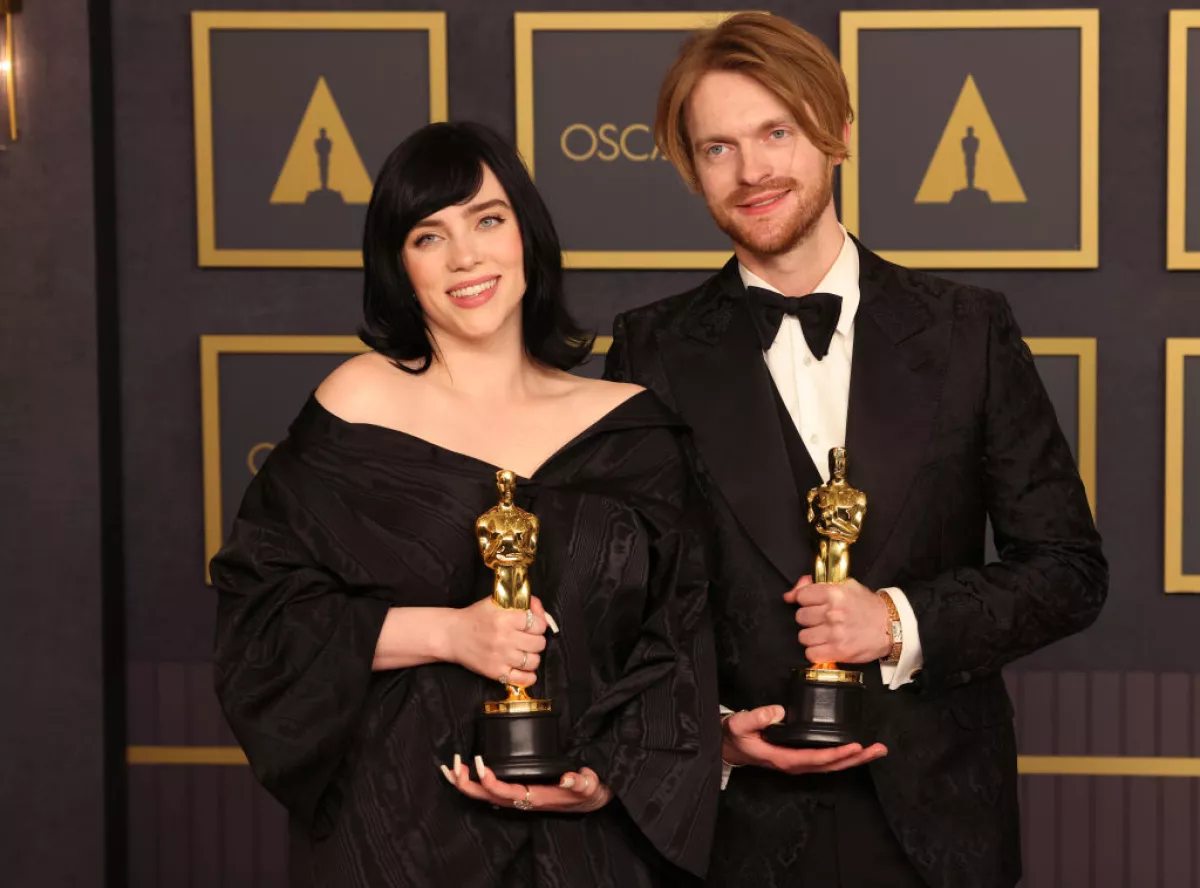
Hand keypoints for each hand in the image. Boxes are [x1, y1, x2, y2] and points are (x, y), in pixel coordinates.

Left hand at [441, 754, 611, 812]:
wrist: (591, 801)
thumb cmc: (588, 792)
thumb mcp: (590, 786)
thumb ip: (582, 782)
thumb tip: (569, 778)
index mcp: (535, 797)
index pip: (504, 792)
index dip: (489, 781)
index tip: (480, 763)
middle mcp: (522, 801)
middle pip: (486, 797)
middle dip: (466, 784)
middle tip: (454, 764)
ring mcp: (518, 798)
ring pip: (484, 796)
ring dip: (465, 783)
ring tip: (449, 767)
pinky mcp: (517, 792)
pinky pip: (490, 791)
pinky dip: (474, 782)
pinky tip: (466, 772)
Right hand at [444, 595, 554, 687]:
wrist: (452, 635)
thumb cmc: (475, 617)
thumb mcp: (496, 602)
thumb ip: (522, 603)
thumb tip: (539, 608)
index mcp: (505, 618)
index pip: (538, 624)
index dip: (539, 624)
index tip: (534, 626)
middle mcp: (504, 638)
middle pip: (538, 643)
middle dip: (536, 640)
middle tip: (528, 639)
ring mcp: (501, 657)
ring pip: (534, 661)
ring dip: (532, 656)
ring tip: (525, 652)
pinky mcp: (496, 672)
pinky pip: (523, 679)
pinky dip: (529, 676)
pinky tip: (524, 668)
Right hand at [722, 706, 886, 773]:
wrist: (729, 746)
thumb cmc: (735, 737)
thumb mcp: (740, 724)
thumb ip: (756, 717)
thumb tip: (778, 711)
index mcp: (784, 758)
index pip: (816, 759)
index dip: (837, 754)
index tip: (855, 745)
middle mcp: (795, 764)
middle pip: (832, 766)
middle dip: (856, 758)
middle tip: (877, 750)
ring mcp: (799, 763)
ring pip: (832, 766)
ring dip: (855, 759)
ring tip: (875, 751)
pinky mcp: (801, 758)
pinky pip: (827, 761)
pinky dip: (844, 756)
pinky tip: (855, 750)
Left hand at [784, 575, 890, 663]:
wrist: (890, 626)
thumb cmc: (866, 606)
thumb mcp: (845, 586)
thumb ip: (815, 585)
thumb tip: (790, 594)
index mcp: (834, 593)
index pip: (801, 596)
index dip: (805, 600)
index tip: (812, 604)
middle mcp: (832, 613)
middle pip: (800, 617)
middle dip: (809, 618)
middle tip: (821, 619)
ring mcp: (834, 633)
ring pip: (803, 636)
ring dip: (811, 636)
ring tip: (823, 633)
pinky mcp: (838, 652)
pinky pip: (811, 654)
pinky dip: (815, 651)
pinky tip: (824, 646)